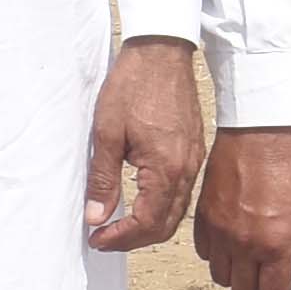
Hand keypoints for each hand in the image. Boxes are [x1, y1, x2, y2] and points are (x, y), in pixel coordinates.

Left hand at [87, 37, 205, 251]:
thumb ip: (103, 179)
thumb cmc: (133, 85)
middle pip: (165, 226)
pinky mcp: (192, 150)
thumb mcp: (107, 133)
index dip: (120, 238)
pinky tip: (139, 200)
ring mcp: (193, 160)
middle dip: (134, 239)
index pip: (147, 223)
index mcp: (166, 168)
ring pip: (175, 211)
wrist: (161, 51)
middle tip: (104, 238)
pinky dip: (160, 207)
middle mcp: (186, 169)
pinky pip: (181, 192)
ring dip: (148, 225)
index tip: (97, 239)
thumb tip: (97, 216)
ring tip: (117, 223)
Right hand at [197, 127, 290, 289]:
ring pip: (222, 276)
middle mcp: (244, 242)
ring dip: (236, 277)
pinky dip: (218, 255)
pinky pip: (206, 252)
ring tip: (249, 267)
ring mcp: (221, 229)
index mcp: (275, 244)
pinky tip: (231, 246)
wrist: (265, 126)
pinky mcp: (205, 214)